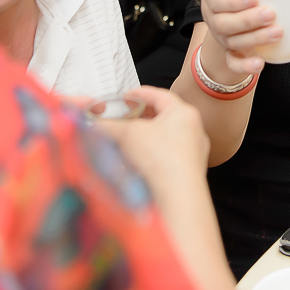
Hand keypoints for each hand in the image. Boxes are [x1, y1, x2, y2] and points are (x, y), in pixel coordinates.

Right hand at [91, 85, 210, 194]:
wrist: (178, 195)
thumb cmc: (160, 157)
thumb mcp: (128, 134)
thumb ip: (109, 125)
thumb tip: (94, 123)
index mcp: (184, 112)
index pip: (159, 95)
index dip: (139, 94)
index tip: (125, 96)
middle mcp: (194, 129)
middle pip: (164, 115)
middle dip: (142, 116)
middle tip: (125, 117)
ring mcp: (195, 150)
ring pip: (168, 136)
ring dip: (148, 136)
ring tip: (130, 139)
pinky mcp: (191, 170)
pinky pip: (170, 154)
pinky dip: (155, 152)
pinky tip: (141, 160)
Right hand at [199, 0, 281, 75]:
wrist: (228, 13)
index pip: (218, 0)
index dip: (234, 2)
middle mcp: (214, 19)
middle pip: (225, 24)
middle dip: (249, 20)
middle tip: (271, 14)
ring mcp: (221, 38)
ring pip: (234, 42)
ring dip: (256, 38)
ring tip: (278, 32)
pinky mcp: (229, 53)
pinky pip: (233, 63)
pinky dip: (245, 66)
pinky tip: (259, 63)